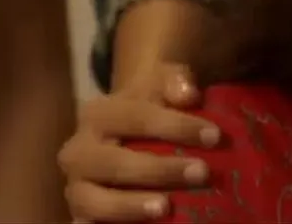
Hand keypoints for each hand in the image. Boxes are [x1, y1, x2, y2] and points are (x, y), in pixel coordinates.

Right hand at [58, 63, 219, 222]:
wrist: (128, 133)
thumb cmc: (155, 107)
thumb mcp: (165, 84)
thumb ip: (176, 81)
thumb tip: (187, 93)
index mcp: (98, 115)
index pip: (136, 118)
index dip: (176, 126)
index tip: (215, 135)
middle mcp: (79, 152)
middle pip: (114, 163)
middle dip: (159, 170)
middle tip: (202, 172)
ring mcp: (76, 187)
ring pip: (93, 201)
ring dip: (130, 206)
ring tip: (166, 207)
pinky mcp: (81, 215)